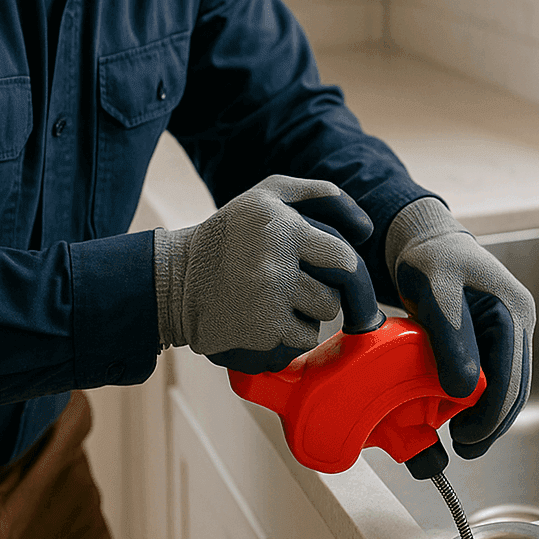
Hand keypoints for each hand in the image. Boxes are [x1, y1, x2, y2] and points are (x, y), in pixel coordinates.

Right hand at [154, 175, 380, 372]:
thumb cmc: (232, 234)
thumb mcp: (268, 195)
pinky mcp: (257, 337)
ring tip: (273, 300)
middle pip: (335, 297)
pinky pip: (298, 344)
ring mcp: (265, 305)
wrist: (173, 281)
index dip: (350, 275)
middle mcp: (274, 267)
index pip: (345, 260)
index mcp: (282, 228)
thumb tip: (365, 228)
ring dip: (306, 316)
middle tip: (303, 291)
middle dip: (326, 296)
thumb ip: (320, 195)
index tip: (343, 280)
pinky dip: (287, 337)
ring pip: (320, 322)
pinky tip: (261, 321)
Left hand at [385, 198, 533, 458]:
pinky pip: (494, 374)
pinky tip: (459, 412)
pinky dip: (480, 397)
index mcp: (512, 310)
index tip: (467, 438)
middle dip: (492, 422)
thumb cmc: (430, 258)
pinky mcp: (494, 335)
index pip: (511, 376)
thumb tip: (465, 390)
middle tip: (465, 447)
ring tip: (462, 437)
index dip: (492, 414)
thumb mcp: (436, 292)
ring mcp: (509, 328)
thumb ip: (453, 338)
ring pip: (508, 384)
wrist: (426, 238)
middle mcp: (519, 321)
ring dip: (488, 414)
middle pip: (516, 386)